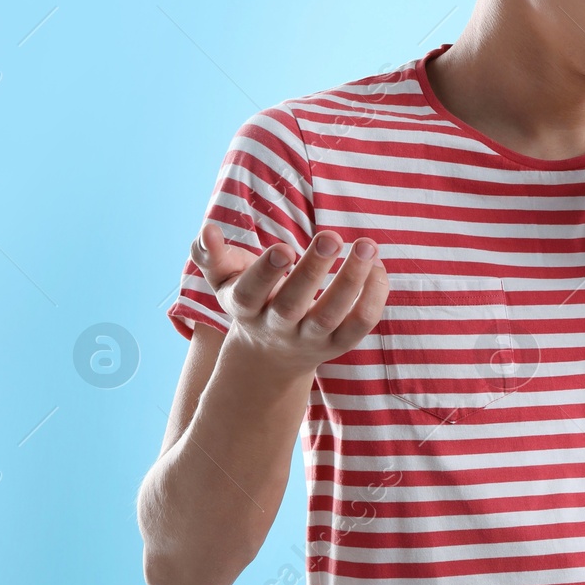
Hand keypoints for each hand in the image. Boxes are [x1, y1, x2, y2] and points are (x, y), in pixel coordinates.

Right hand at [189, 224, 388, 378]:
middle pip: (292, 305)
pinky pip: (360, 323)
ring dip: (351, 280)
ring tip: (366, 245)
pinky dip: (374, 296)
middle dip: (312, 270)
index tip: (283, 249)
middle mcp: (277, 327)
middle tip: (331, 236)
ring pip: (331, 315)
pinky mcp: (339, 344)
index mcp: (245, 309)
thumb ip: (210, 254)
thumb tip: (208, 231)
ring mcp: (310, 339)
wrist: (271, 353)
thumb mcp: (224, 279)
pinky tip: (377, 265)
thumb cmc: (249, 298)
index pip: (250, 293)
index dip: (266, 274)